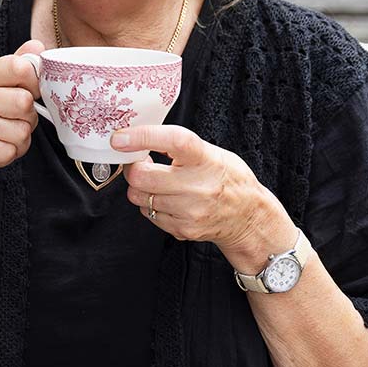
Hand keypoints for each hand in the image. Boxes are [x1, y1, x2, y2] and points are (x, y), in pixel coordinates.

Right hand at [0, 39, 43, 207]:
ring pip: (21, 131)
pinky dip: (7, 157)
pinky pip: (9, 151)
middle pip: (24, 102)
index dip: (34, 83)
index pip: (18, 66)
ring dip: (17, 143)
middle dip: (26, 121)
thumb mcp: (0, 95)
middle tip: (9, 126)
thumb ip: (17, 71)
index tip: (29, 95)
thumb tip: (37, 46)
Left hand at [112, 124, 294, 266]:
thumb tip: (140, 138)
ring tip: (157, 182)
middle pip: (142, 177)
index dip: (142, 137)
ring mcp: (190, 211)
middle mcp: (198, 186)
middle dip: (133, 168)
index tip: (120, 138)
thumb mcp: (211, 153)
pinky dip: (150, 205)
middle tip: (140, 163)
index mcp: (206, 159)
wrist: (248, 216)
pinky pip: (148, 214)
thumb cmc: (227, 178)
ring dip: (140, 188)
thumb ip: (179, 146)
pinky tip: (167, 200)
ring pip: (139, 197)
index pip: (173, 141)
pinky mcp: (182, 229)